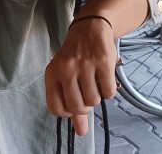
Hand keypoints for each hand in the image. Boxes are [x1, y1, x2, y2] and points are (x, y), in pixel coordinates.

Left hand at [44, 16, 116, 135]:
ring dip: (98, 96)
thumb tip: (81, 133)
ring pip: (94, 100)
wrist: (89, 28)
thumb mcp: (66, 77)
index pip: (56, 108)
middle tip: (86, 91)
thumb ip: (72, 107)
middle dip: (85, 105)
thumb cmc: (75, 57)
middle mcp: (66, 69)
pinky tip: (104, 78)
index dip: (67, 111)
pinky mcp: (103, 62)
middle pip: (77, 106)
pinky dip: (109, 90)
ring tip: (94, 81)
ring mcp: (84, 65)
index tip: (73, 102)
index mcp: (52, 73)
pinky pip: (109, 92)